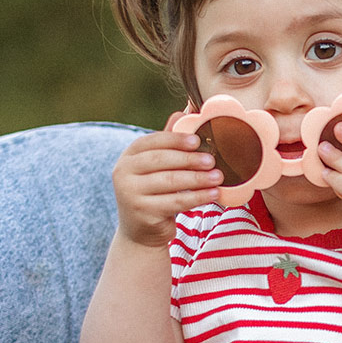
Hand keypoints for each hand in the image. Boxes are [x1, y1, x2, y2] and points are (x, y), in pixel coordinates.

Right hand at [112, 118, 222, 247]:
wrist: (141, 231)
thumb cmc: (154, 193)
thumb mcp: (158, 167)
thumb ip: (168, 143)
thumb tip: (183, 111)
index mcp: (128, 156)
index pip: (152, 141)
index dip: (175, 139)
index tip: (197, 140)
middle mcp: (123, 172)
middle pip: (162, 161)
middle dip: (190, 160)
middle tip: (213, 160)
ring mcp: (130, 194)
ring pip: (171, 182)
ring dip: (198, 179)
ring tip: (218, 177)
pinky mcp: (142, 212)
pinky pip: (176, 202)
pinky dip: (197, 197)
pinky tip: (213, 194)